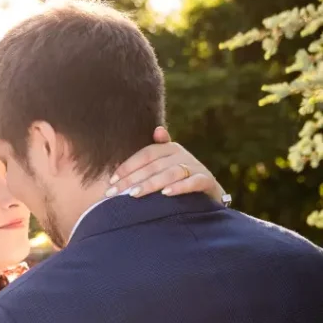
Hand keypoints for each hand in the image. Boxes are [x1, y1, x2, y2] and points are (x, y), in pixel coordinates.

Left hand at [107, 127, 226, 203]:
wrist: (211, 193)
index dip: (128, 166)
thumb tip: (157, 128)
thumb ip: (156, 153)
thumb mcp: (168, 165)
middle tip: (115, 192)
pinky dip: (179, 187)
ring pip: (171, 173)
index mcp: (170, 148)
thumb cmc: (181, 179)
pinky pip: (193, 182)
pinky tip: (165, 194)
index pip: (146, 154)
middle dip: (132, 179)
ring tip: (133, 194)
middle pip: (154, 165)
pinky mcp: (207, 181)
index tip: (112, 180)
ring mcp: (196, 167)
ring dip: (151, 183)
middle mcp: (183, 154)